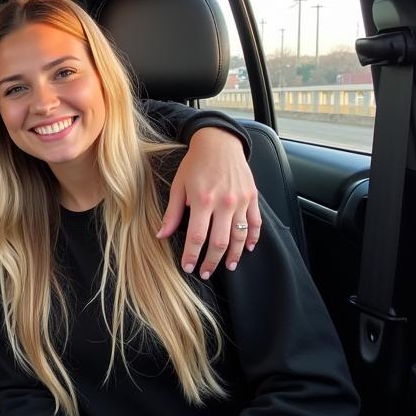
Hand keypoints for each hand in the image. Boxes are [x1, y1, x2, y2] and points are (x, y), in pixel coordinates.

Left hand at [158, 127, 261, 278]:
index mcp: (202, 200)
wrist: (219, 142)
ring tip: (227, 266)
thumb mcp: (178, 185)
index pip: (197, 236)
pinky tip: (247, 248)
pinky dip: (252, 238)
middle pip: (219, 242)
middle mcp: (224, 202)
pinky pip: (255, 223)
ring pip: (239, 236)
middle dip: (211, 261)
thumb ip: (172, 212)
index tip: (188, 267)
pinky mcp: (252, 197)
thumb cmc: (195, 163)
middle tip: (205, 273)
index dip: (192, 255)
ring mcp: (240, 200)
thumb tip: (160, 235)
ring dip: (233, 255)